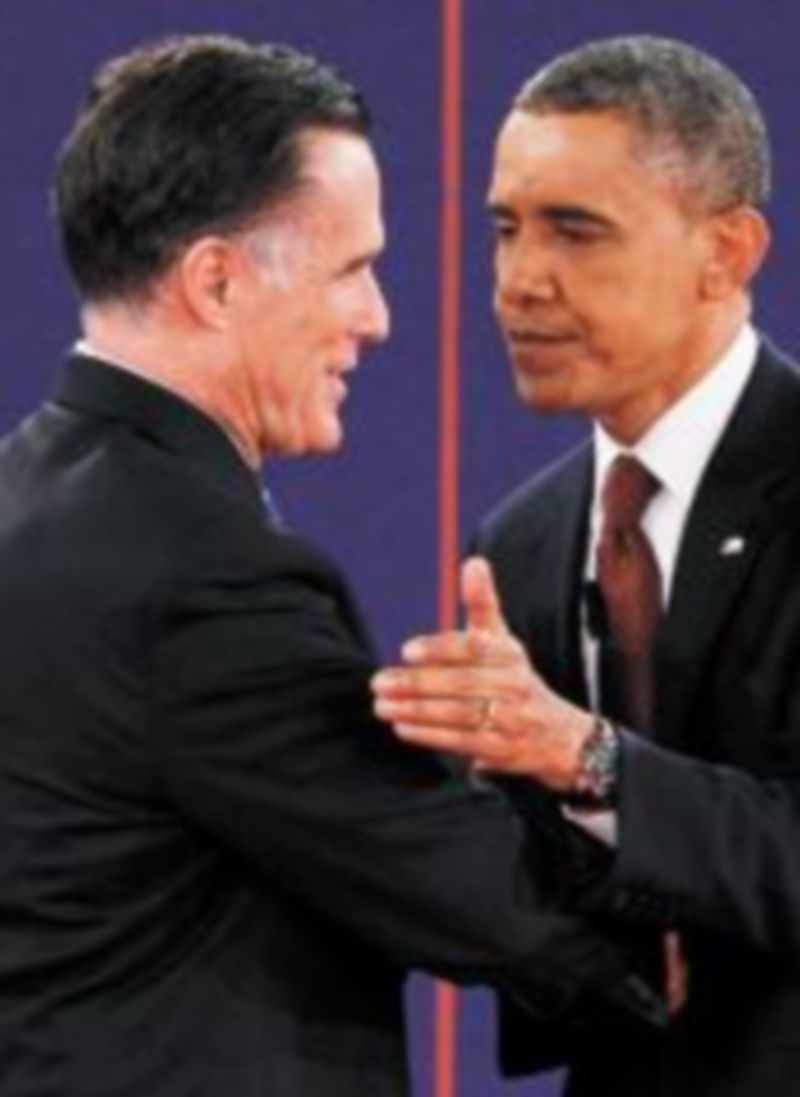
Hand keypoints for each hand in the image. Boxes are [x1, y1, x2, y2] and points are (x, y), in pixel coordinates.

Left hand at [371, 557, 593, 791]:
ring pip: (458, 713)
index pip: (475, 647)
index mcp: (511, 654)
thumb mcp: (504, 641)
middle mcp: (515, 684)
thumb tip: (474, 563)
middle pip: (461, 682)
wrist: (560, 737)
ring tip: (383, 706)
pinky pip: (462, 741)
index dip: (440, 648)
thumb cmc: (516, 679)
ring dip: (415, 710)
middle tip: (379, 683)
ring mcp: (511, 718)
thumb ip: (483, 604)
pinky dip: (430, 735)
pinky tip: (403, 728)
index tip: (406, 650)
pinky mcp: (503, 749)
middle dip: (416, 684)